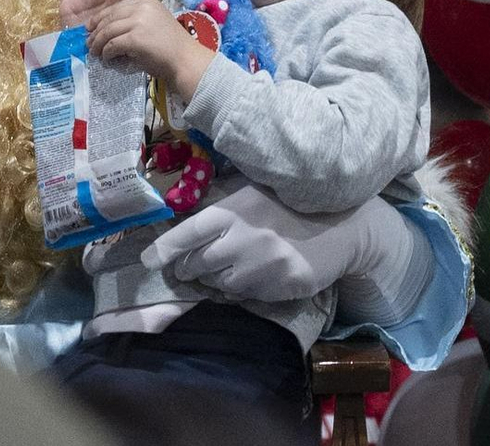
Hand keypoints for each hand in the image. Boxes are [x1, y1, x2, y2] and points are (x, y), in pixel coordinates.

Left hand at [85, 0, 202, 80]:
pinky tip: (106, 59)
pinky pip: (112, 45)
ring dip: (98, 43)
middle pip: (110, 17)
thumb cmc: (171, 46)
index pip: (118, 6)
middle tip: (89, 42)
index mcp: (147, 1)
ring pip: (108, 31)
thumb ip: (138, 17)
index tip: (91, 27)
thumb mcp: (156, 22)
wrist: (186, 61)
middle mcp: (143, 7)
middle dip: (96, 30)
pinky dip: (106, 53)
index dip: (101, 17)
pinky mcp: (135, 39)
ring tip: (94, 52)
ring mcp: (139, 22)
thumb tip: (109, 23)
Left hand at [139, 183, 402, 302]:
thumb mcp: (250, 194)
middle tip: (188, 267)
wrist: (342, 225)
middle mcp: (243, 240)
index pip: (187, 234)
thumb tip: (181, 224)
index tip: (147, 262)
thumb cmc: (289, 205)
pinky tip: (253, 276)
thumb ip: (220, 209)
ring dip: (216, 280)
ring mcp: (263, 266)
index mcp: (231, 212)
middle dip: (188, 268)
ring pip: (220, 284)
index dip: (163, 250)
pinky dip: (242, 290)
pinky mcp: (281, 287)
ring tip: (228, 268)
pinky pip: (247, 296)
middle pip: (196, 265)